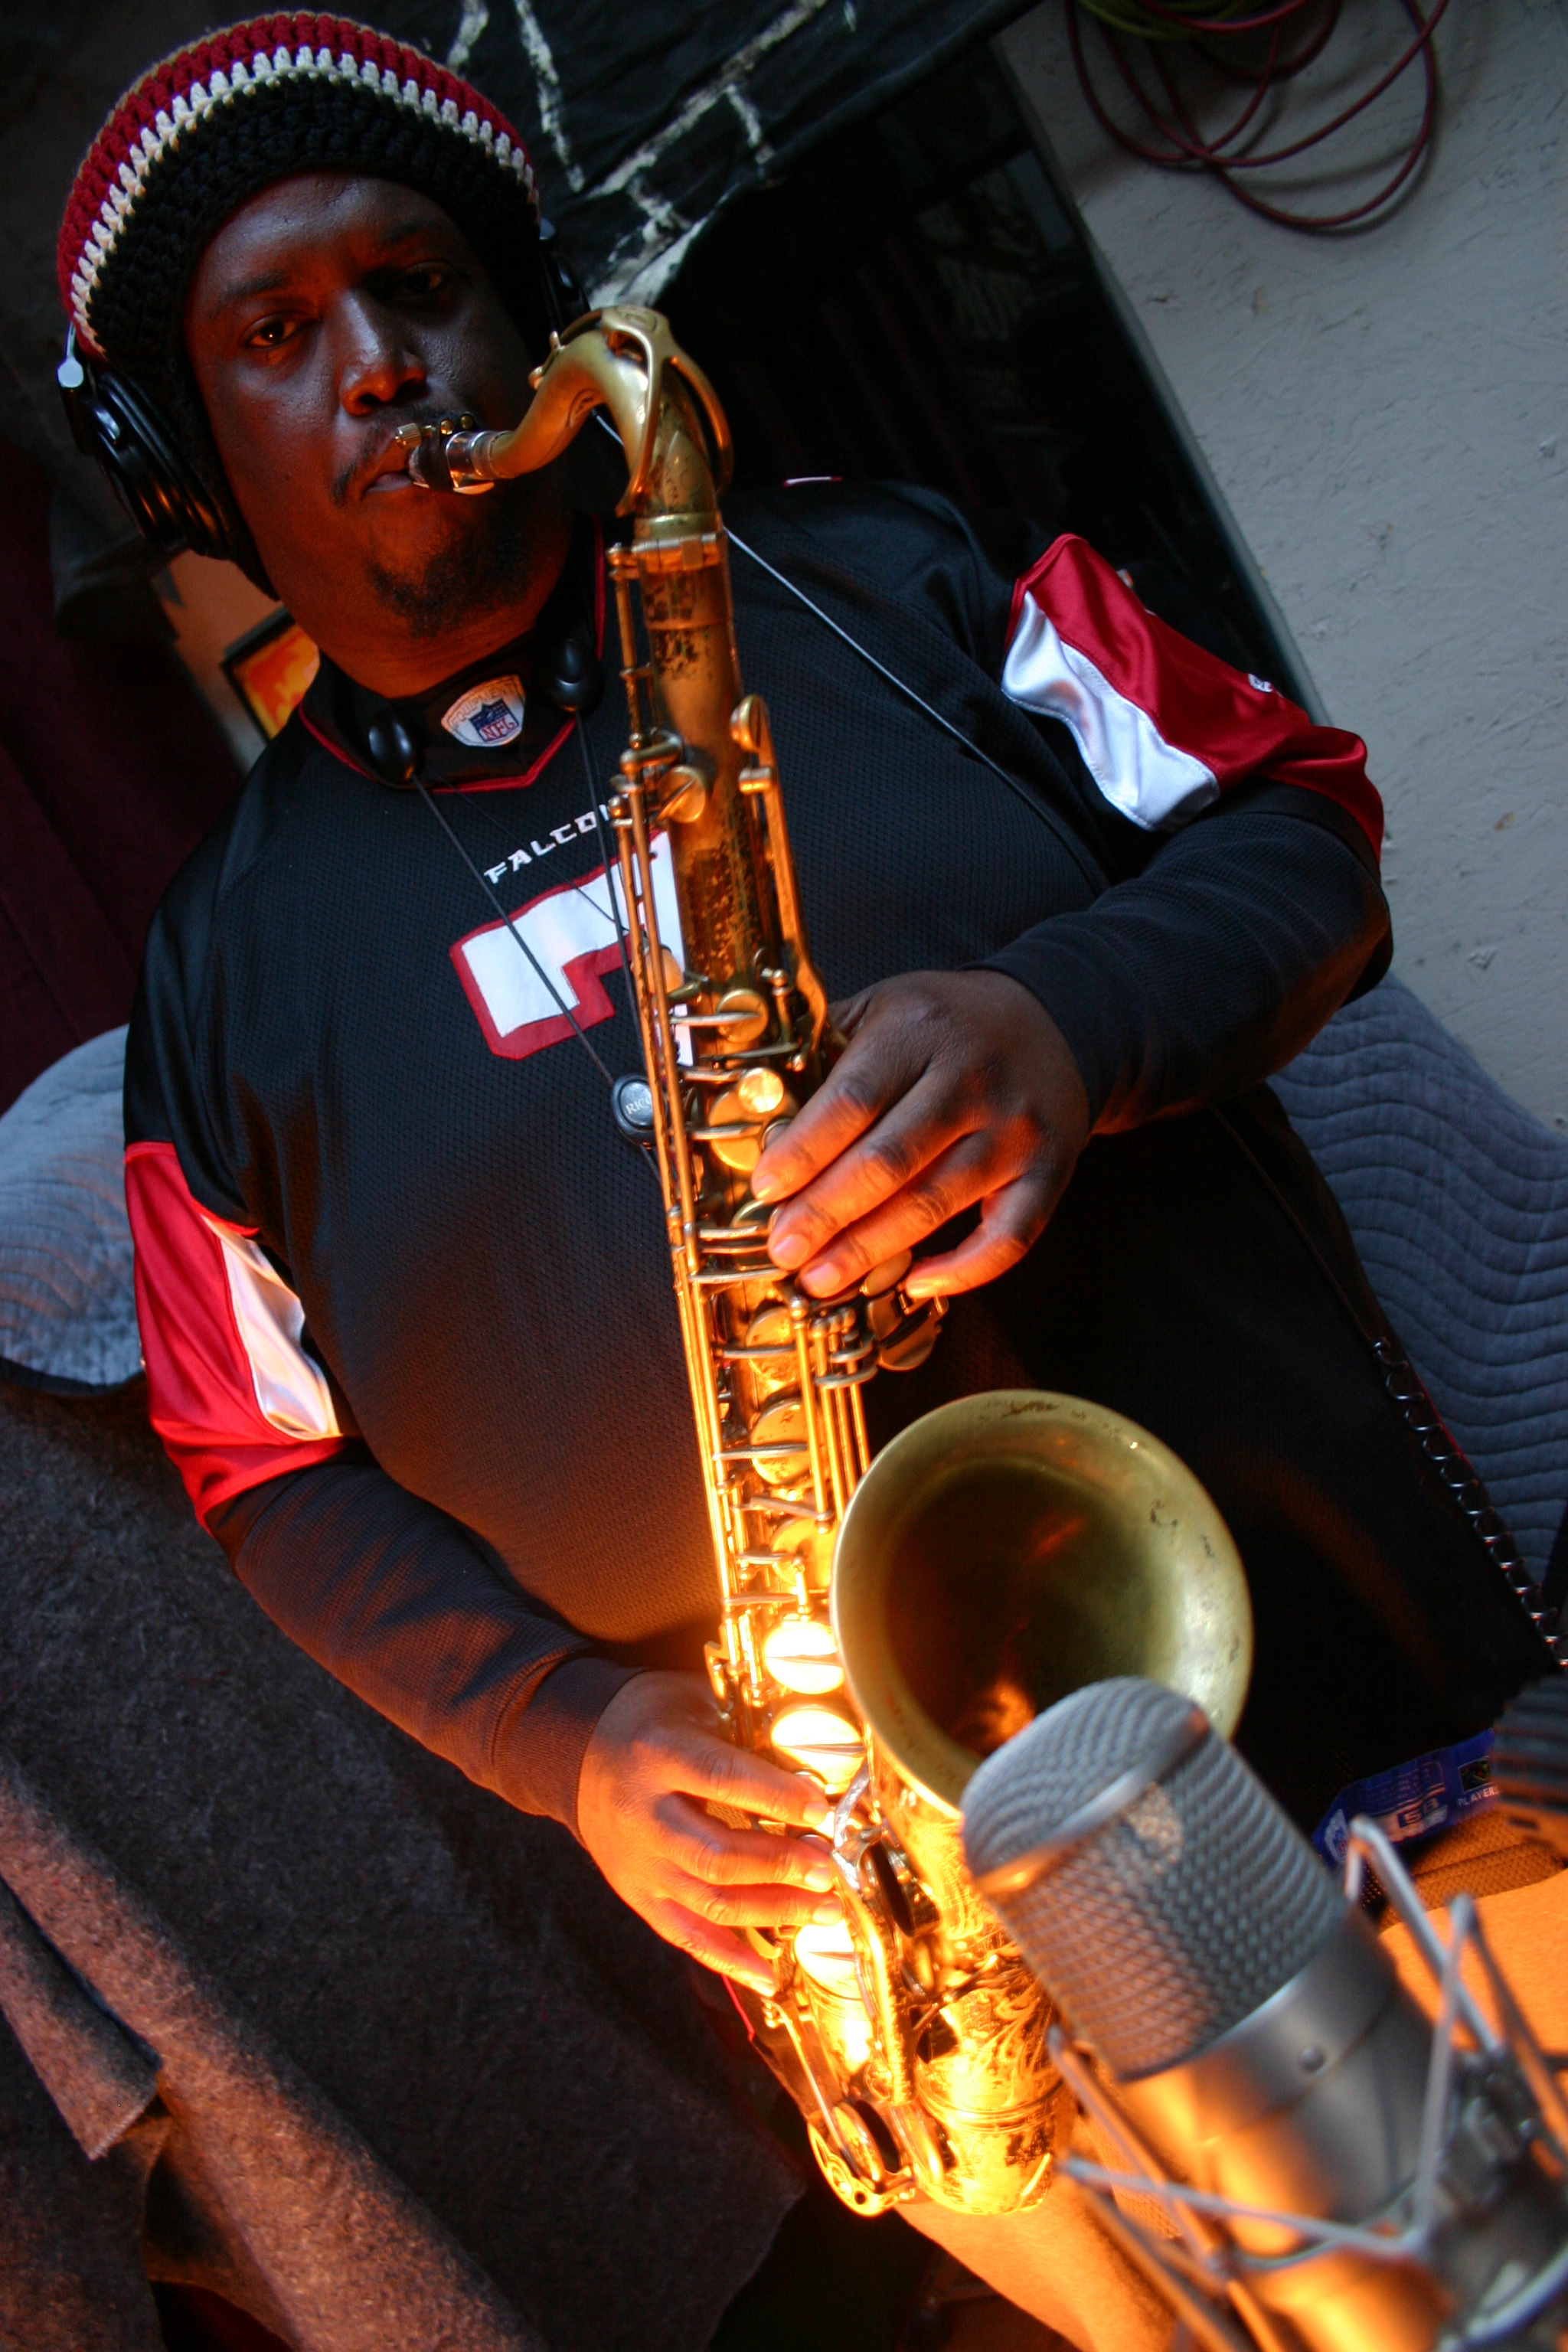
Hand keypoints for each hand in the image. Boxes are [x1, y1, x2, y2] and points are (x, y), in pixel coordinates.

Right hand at [576, 1671, 839, 1993]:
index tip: (820, 1809)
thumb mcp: (693, 1704)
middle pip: (716, 1855)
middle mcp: (643, 1814)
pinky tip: (770, 1977)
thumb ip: (744, 1734)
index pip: (721, 1778)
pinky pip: (685, 1937)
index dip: (774, 1797)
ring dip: (773, 1912)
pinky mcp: (637, 1895)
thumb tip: (815, 1774)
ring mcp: (638, 1863)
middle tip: (827, 1871)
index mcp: (657, 1755)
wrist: (580, 1754)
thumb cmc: (654, 1723)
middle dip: (780, 1867)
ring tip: (824, 1910)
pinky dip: (729, 1960)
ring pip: (708, 1902)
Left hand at [751, 970, 1090, 1300]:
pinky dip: (963, 1270)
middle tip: (784, 1250)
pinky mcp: (1049, 1171)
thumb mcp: (884, 1006)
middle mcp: (972, 1079)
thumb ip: (826, 1048)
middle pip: (889, 1160)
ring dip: (873, 1249)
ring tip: (823, 1277)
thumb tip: (749, 1104)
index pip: (852, 1099)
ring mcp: (1016, 1129)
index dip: (804, 1151)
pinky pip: (1009, 1237)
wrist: (1052, 1022)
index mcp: (918, 1031)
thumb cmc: (945, 1024)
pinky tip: (916, 1283)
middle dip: (827, 1213)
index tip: (766, 1189)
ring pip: (937, 1202)